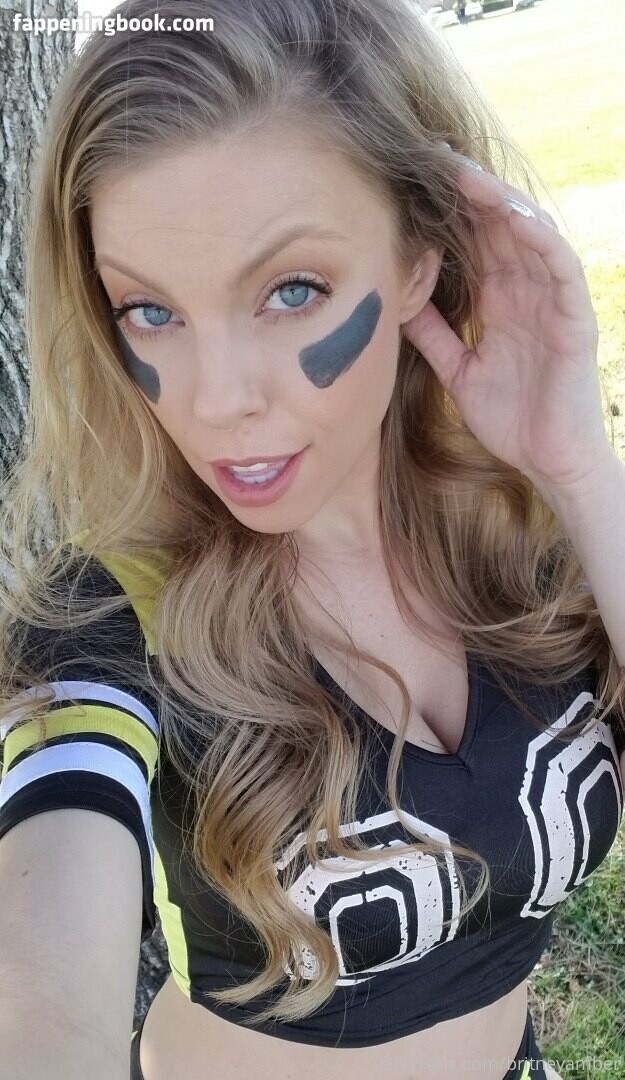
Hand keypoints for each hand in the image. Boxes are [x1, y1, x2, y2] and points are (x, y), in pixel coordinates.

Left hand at [400, 152, 613, 493]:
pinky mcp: (573, 316)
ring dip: (499, 203)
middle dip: (467, 192)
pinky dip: (539, 239)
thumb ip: (434, 336)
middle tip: (430, 158)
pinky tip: (512, 217)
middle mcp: (524, 291)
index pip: (473, 243)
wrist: (549, 460)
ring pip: (528, 235)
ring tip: (465, 176)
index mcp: (498, 301)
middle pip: (497, 227)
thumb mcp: (459, 371)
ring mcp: (550, 300)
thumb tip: (398, 304)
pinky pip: (560, 266)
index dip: (446, 211)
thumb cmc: (511, 419)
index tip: (411, 182)